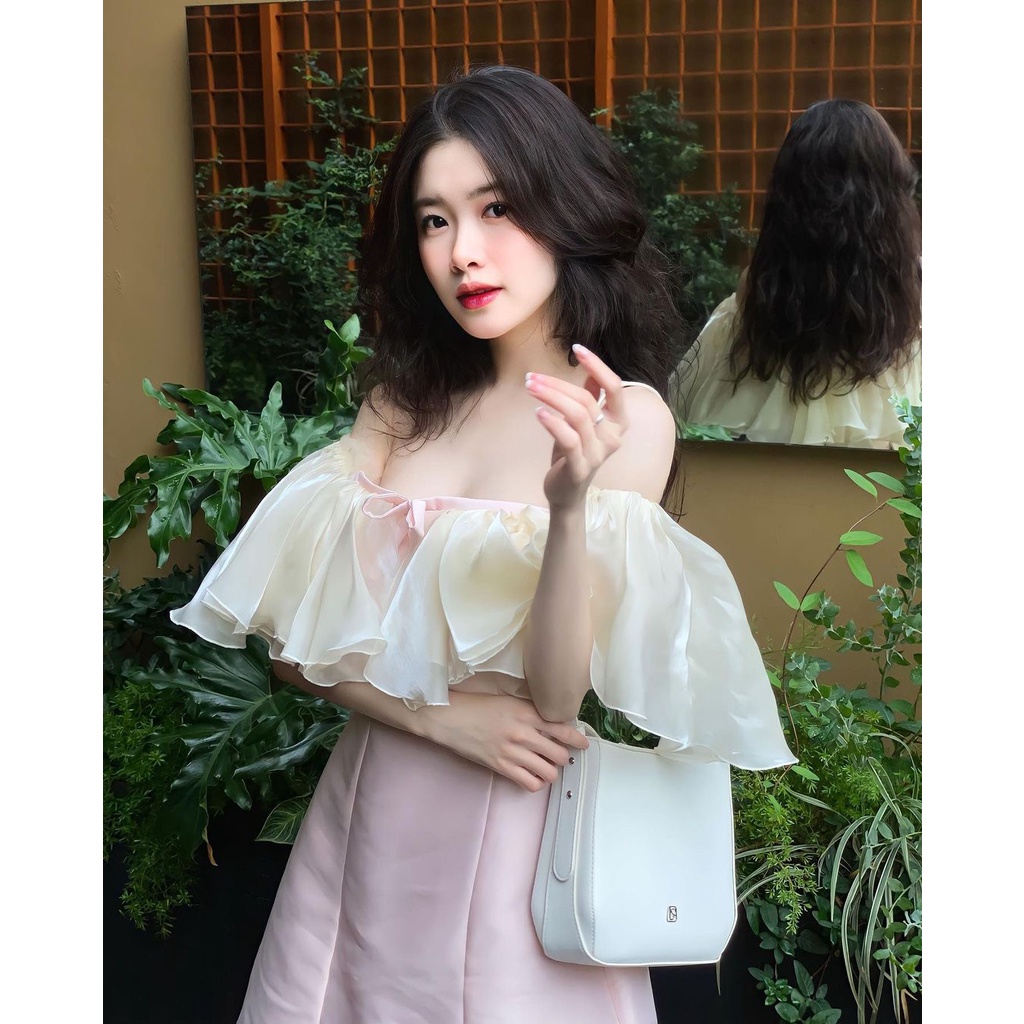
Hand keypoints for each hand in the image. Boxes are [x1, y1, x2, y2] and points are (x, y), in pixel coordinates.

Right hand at [419, 692, 588, 791]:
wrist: (450, 717)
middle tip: (559, 755)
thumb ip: (530, 711)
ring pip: (548, 772)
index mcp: (526, 712)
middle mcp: (523, 733)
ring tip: (546, 767)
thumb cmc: (477, 706)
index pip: (562, 729)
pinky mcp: (500, 766)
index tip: (583, 744)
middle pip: (559, 754)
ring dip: (550, 771)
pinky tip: (532, 777)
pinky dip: (535, 783)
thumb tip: (550, 723)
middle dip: (563, 757)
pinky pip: (529, 783)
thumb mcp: (508, 700)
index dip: (577, 739)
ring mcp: (512, 751)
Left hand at [526, 344, 628, 511]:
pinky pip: (568, 439)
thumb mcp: (582, 423)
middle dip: (557, 384)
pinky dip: (552, 422)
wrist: (566, 494)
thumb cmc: (572, 454)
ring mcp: (598, 454)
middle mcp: (613, 438)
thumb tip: (591, 371)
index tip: (577, 349)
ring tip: (529, 388)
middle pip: (587, 400)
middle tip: (531, 377)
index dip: (597, 366)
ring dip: (550, 397)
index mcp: (618, 423)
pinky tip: (537, 413)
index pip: (614, 387)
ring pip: (577, 415)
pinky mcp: (580, 467)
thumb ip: (591, 399)